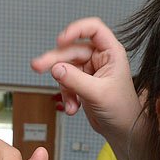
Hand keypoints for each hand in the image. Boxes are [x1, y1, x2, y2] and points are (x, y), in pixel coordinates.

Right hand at [30, 17, 142, 134]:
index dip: (76, 30)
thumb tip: (56, 69)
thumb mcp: (98, 93)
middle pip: (71, 50)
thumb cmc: (122, 109)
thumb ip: (75, 80)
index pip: (93, 29)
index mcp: (111, 52)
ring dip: (63, 86)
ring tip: (69, 103)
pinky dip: (66, 96)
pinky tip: (72, 107)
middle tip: (38, 66)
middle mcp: (99, 58)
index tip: (61, 39)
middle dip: (55, 61)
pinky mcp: (80, 83)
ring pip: (65, 67)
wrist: (122, 129)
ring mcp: (89, 70)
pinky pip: (65, 83)